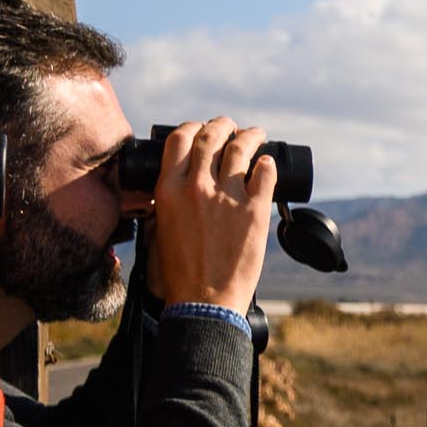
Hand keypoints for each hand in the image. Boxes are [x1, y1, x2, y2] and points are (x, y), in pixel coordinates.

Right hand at [139, 116, 278, 313]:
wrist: (204, 300)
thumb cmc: (179, 274)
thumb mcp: (158, 232)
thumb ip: (164, 207)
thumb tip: (173, 192)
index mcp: (169, 190)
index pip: (179, 140)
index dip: (192, 127)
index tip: (201, 128)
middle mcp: (197, 187)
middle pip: (210, 137)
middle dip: (222, 125)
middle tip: (230, 125)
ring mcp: (227, 197)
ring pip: (240, 149)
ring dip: (250, 136)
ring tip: (257, 134)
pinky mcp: (254, 211)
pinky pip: (265, 174)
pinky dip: (267, 164)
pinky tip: (268, 163)